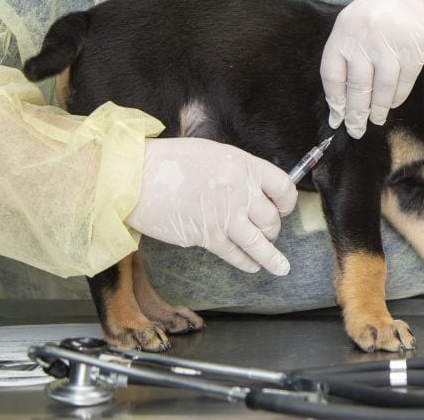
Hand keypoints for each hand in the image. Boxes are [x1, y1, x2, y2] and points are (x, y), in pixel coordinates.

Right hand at [125, 138, 297, 274]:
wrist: (136, 177)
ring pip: (260, 242)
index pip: (282, 187)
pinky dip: (247, 262)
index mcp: (243, 165)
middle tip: (267, 231)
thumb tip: (255, 192)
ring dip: (272, 257)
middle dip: (272, 229)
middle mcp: (238, 190)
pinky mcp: (207, 236)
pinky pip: (236, 254)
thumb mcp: (213, 154)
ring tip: (282, 268)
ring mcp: (224, 216)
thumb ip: (237, 172)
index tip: (283, 209)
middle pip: (271, 219)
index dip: (287, 202)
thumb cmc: (170, 162)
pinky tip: (252, 266)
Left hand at [321, 0, 423, 137]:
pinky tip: (393, 104)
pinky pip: (403, 82)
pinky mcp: (414, 51)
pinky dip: (397, 97)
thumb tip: (342, 97)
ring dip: (378, 109)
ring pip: (381, 88)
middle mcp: (365, 38)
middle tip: (355, 130)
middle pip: (357, 87)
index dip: (335, 99)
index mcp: (345, 31)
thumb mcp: (358, 23)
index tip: (337, 117)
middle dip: (356, 113)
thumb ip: (348, 54)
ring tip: (376, 121)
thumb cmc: (385, 10)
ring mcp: (390, 44)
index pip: (333, 73)